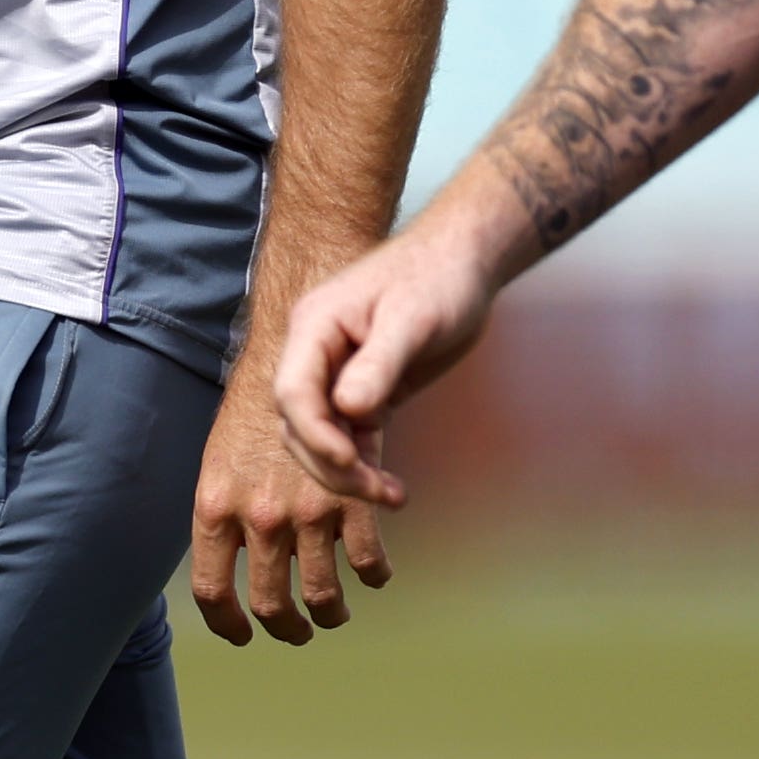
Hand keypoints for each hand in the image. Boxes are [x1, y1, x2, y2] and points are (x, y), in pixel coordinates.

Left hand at [188, 371, 389, 647]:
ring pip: (322, 594)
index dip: (228, 623)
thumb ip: (222, 515)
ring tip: (334, 612)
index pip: (212, 589)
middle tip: (298, 631)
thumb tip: (227, 567)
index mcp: (214, 507)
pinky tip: (374, 573)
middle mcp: (258, 516)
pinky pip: (367, 561)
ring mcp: (306, 511)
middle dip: (287, 628)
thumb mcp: (218, 463)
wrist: (299, 357)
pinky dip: (374, 574)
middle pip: (271, 604)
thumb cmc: (253, 412)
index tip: (243, 634)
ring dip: (330, 612)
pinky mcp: (351, 500)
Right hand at [274, 220, 501, 505]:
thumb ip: (378, 364)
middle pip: (300, 423)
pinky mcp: (364, 391)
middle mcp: (316, 353)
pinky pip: (351, 436)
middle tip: (375, 490)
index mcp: (315, 326)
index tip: (348, 460)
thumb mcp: (412, 318)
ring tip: (391, 495)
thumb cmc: (439, 278)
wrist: (465, 264)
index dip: (314, 433)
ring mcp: (337, 374)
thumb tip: (348, 410)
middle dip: (332, 462)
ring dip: (349, 472)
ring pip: (323, 437)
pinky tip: (390, 488)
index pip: (293, 391)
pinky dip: (366, 464)